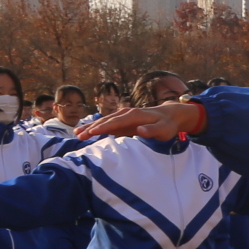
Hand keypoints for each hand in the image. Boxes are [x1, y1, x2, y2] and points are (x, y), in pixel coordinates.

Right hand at [79, 102, 205, 140]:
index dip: (104, 127)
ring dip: (91, 127)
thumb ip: (152, 130)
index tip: (92, 132)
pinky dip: (97, 127)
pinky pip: (108, 124)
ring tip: (77, 133)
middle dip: (92, 127)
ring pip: (105, 121)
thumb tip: (140, 130)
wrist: (170, 115)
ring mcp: (124, 116)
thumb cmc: (167, 125)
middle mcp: (127, 113)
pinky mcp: (123, 121)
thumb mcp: (164, 129)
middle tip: (79, 136)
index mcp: (135, 115)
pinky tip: (87, 132)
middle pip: (107, 120)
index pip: (117, 121)